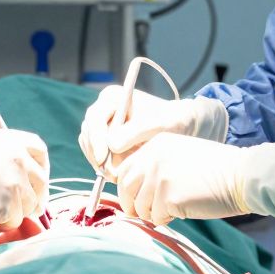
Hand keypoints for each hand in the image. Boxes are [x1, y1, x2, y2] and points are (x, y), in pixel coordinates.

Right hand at [0, 129, 48, 234]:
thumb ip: (2, 153)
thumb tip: (18, 168)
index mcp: (10, 139)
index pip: (39, 149)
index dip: (42, 166)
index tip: (36, 180)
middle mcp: (17, 156)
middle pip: (42, 179)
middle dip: (37, 196)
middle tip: (29, 207)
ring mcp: (16, 179)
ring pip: (31, 203)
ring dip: (17, 212)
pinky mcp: (11, 201)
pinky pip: (16, 219)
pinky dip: (5, 223)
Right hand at [79, 86, 228, 178]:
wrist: (186, 128)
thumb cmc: (176, 120)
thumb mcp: (162, 123)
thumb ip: (137, 131)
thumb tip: (110, 145)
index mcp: (114, 97)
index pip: (95, 118)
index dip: (95, 139)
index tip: (103, 158)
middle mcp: (105, 110)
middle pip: (89, 134)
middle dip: (99, 156)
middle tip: (114, 175)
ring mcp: (104, 126)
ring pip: (90, 148)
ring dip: (102, 163)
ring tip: (121, 176)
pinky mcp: (106, 142)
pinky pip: (97, 156)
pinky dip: (105, 166)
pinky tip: (121, 174)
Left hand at [115, 132, 274, 225]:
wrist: (242, 176)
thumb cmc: (215, 170)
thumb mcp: (179, 155)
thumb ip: (156, 166)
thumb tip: (135, 193)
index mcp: (155, 144)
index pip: (124, 168)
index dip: (126, 188)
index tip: (133, 200)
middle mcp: (153, 156)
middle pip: (125, 186)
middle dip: (131, 205)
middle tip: (142, 215)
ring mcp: (159, 175)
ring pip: (140, 206)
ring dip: (152, 214)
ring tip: (171, 211)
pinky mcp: (168, 195)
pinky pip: (157, 217)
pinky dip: (167, 220)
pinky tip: (183, 211)